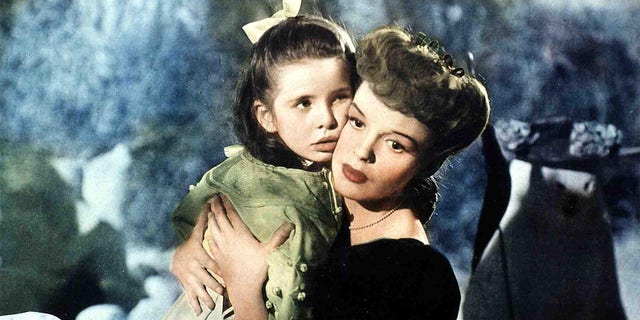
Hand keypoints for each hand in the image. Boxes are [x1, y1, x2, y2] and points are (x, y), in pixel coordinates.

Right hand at [170, 209, 224, 314]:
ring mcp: (189, 279)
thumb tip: (209, 203)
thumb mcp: (197, 234)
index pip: (209, 262)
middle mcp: (193, 268)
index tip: (224, 272)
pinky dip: (194, 305)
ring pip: (198, 289)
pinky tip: (199, 313)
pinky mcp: (187, 287)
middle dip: (212, 285)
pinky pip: (190, 297)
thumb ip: (205, 222)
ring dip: (205, 297)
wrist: (174, 258)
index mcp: (198, 256)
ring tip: (212, 305)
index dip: (216, 267)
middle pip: (204, 277)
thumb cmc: (192, 245)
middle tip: (222, 291)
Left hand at [206, 194, 292, 318]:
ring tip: (210, 209)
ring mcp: (220, 247)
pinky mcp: (216, 256)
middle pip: (219, 218)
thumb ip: (279, 236)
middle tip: (214, 197)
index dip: (227, 203)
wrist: (242, 288)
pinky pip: (210, 239)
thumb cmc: (256, 269)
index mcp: (240, 234)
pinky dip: (208, 231)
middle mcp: (227, 238)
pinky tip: (209, 230)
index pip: (231, 214)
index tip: (223, 194)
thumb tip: (291, 223)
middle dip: (216, 206)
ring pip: (212, 228)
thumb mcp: (270, 251)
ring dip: (211, 217)